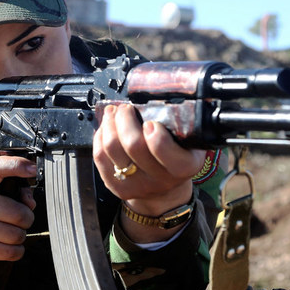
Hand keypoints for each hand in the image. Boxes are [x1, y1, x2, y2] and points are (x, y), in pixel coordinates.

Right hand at [0, 155, 36, 288]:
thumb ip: (10, 192)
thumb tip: (30, 202)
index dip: (17, 165)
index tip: (32, 169)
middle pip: (18, 213)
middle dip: (27, 219)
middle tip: (20, 221)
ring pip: (16, 234)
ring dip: (20, 236)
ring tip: (11, 233)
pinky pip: (9, 251)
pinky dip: (16, 251)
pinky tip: (11, 247)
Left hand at [93, 104, 205, 242]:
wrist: (166, 189)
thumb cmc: (177, 155)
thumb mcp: (188, 141)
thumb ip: (178, 125)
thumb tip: (154, 101)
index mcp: (184, 166)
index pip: (165, 151)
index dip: (154, 135)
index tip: (150, 122)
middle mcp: (162, 179)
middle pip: (133, 145)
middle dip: (125, 118)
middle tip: (126, 108)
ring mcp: (139, 186)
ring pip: (112, 149)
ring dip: (109, 124)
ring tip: (113, 113)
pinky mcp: (118, 188)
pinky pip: (100, 158)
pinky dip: (100, 137)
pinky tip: (106, 128)